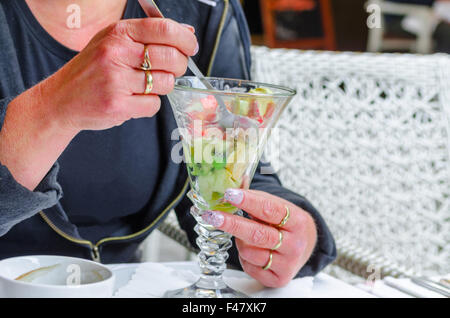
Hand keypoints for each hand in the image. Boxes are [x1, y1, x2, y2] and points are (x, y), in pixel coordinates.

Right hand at [43, 18, 197, 132]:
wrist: (62, 99)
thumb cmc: (92, 70)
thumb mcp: (114, 42)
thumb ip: (149, 36)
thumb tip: (187, 32)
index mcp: (118, 33)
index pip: (163, 29)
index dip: (185, 39)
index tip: (191, 46)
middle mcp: (116, 53)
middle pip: (171, 58)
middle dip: (179, 66)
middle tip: (171, 69)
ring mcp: (116, 80)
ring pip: (166, 83)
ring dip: (162, 87)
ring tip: (144, 86)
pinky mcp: (118, 105)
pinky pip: (154, 105)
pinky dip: (149, 105)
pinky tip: (133, 100)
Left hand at [201, 189, 317, 287]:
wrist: (305, 246)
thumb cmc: (286, 223)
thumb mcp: (279, 206)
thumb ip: (256, 198)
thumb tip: (232, 187)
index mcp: (297, 221)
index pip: (270, 210)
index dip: (248, 201)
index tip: (230, 194)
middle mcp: (295, 245)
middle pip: (257, 234)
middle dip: (232, 224)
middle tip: (213, 215)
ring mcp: (287, 264)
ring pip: (249, 252)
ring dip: (239, 241)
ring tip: (245, 234)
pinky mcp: (278, 279)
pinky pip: (249, 266)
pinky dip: (244, 256)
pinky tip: (252, 249)